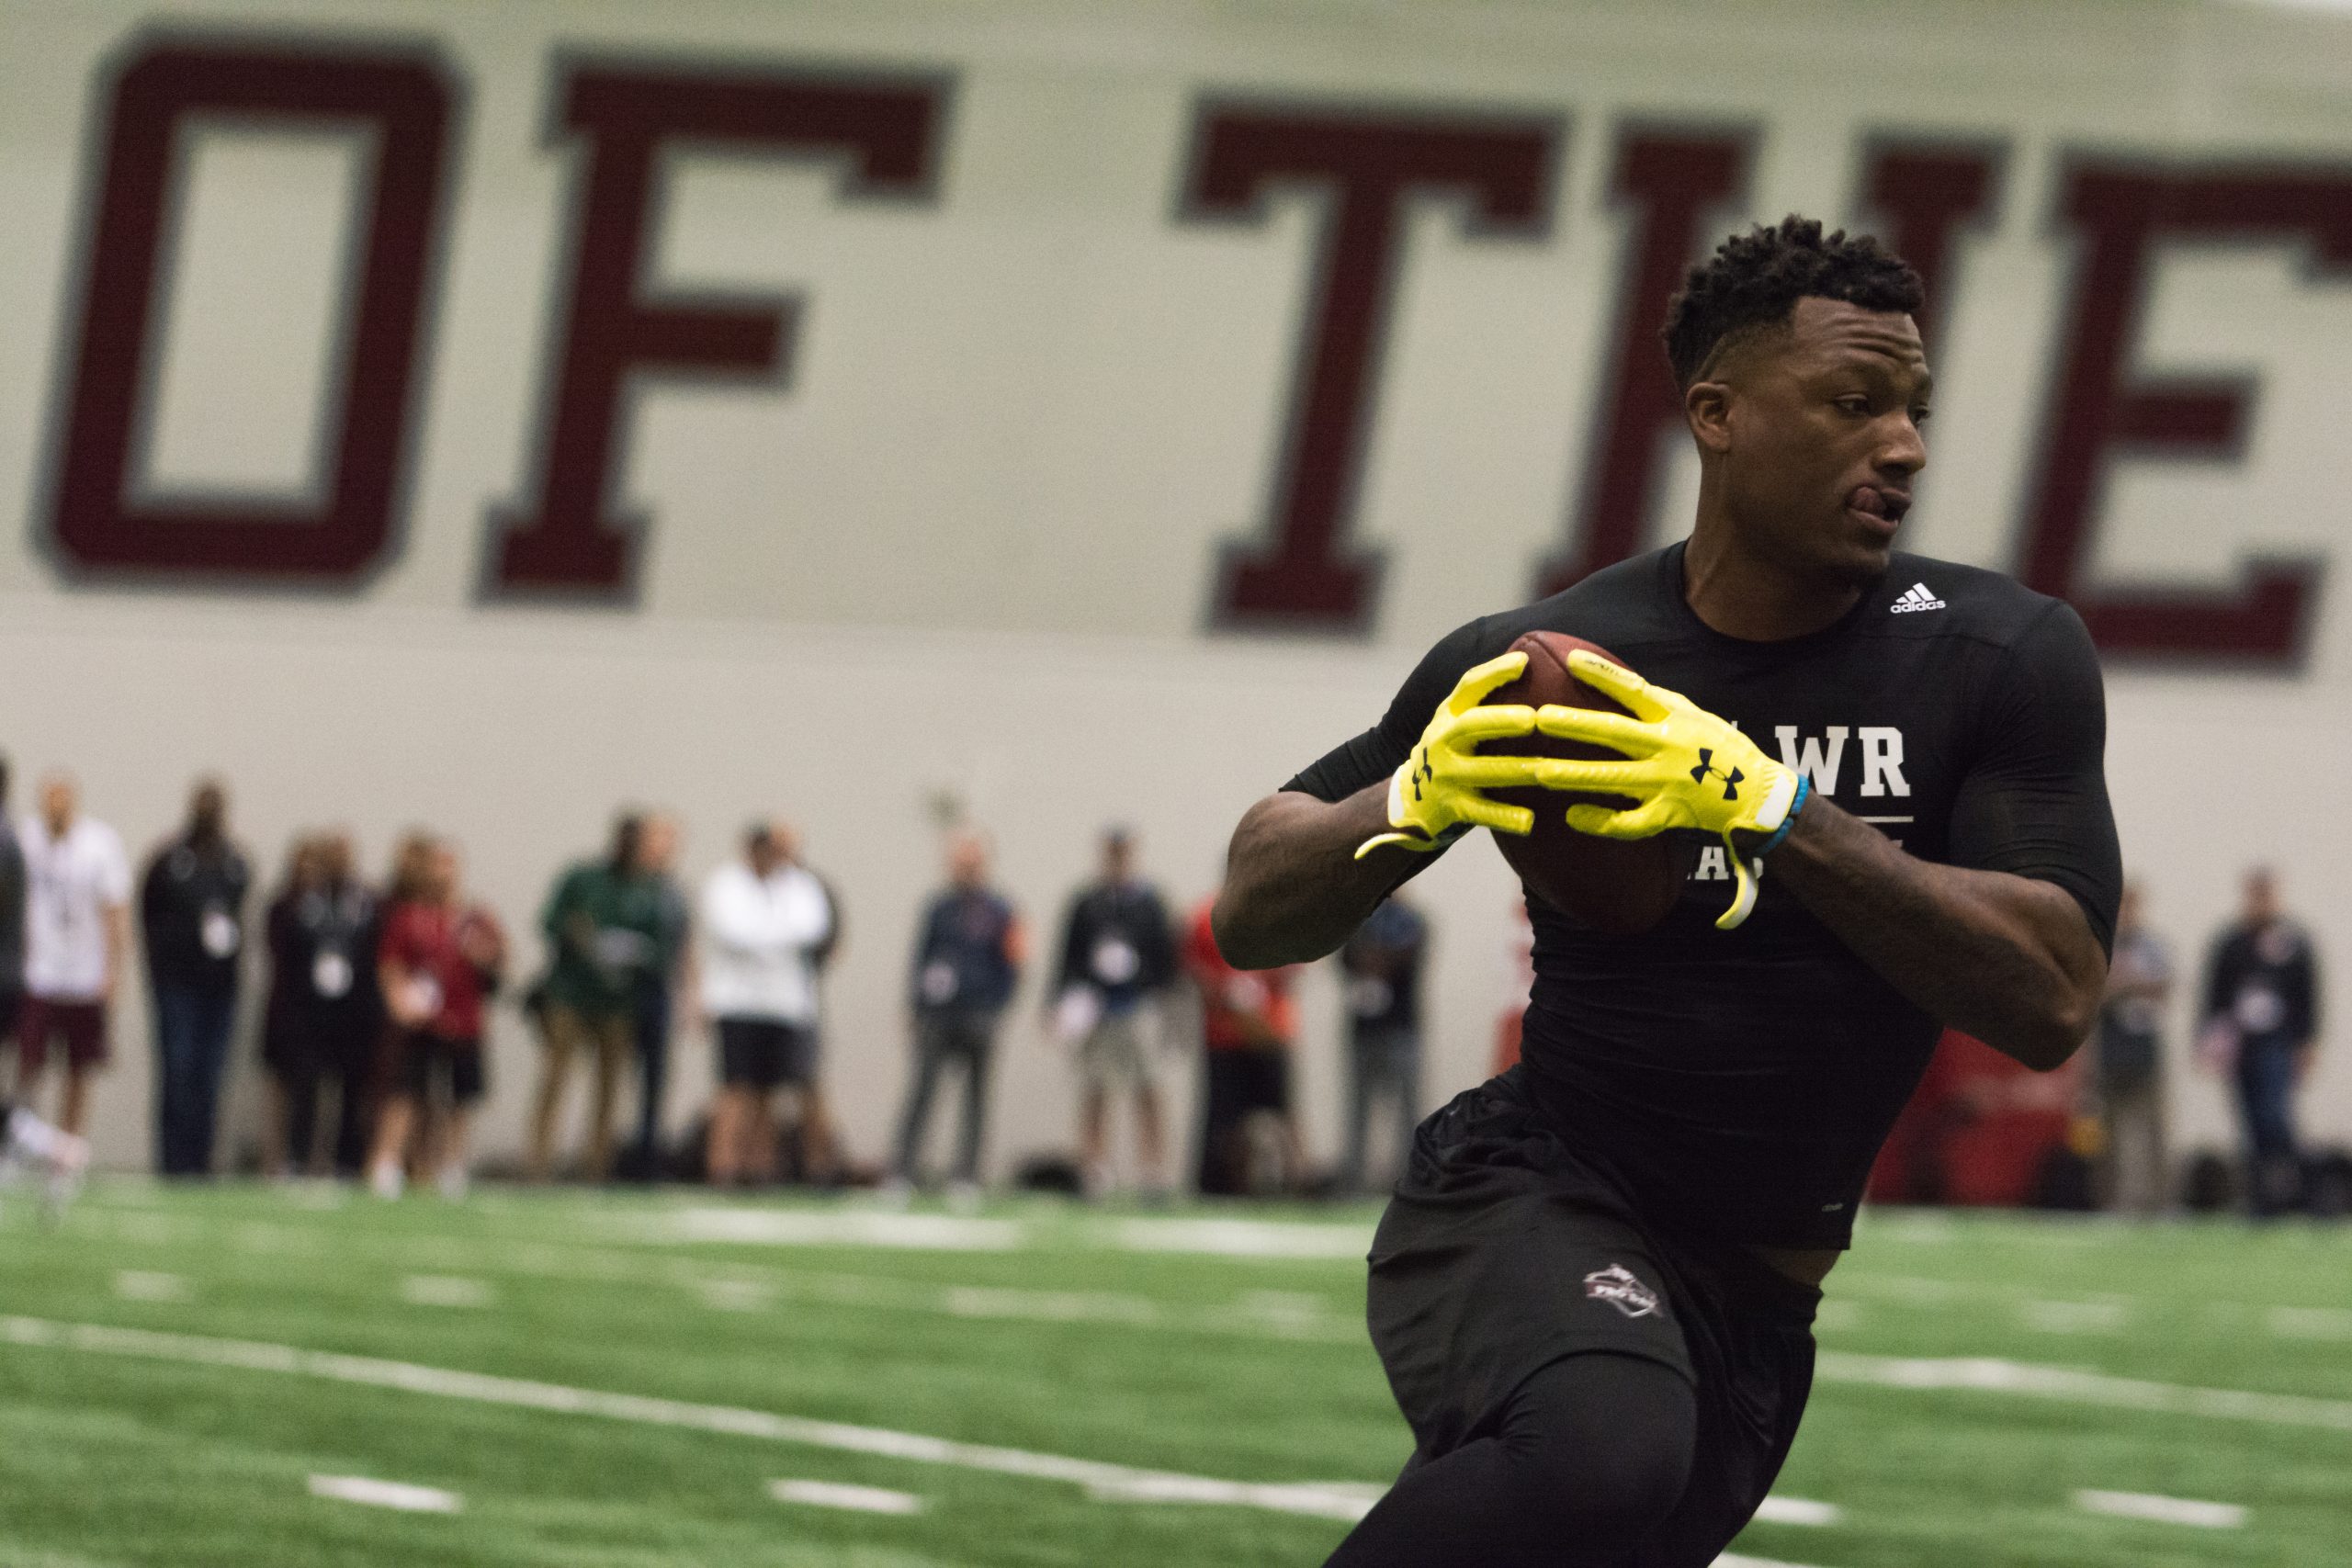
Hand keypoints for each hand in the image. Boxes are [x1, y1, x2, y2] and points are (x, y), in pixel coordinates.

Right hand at [1353, 652, 1597, 857]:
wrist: (1410, 800)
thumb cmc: (1451, 753)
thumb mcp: (1456, 722)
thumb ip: (1486, 702)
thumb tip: (1534, 664)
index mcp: (1449, 715)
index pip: (1468, 686)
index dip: (1494, 672)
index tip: (1524, 662)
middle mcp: (1443, 741)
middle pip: (1471, 725)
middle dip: (1501, 721)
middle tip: (1532, 719)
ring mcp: (1446, 775)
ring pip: (1483, 770)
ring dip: (1515, 770)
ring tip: (1545, 770)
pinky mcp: (1452, 808)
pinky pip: (1481, 812)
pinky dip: (1505, 817)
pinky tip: (1529, 821)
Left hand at [1531, 651, 1804, 929]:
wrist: (1757, 795)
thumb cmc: (1720, 749)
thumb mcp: (1694, 715)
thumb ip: (1656, 702)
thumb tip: (1615, 678)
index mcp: (1675, 718)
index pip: (1634, 690)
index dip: (1602, 674)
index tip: (1569, 660)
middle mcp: (1669, 748)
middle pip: (1615, 733)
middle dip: (1575, 725)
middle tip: (1539, 719)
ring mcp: (1667, 783)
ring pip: (1613, 779)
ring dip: (1575, 776)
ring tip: (1541, 772)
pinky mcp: (1669, 815)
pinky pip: (1629, 822)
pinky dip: (1600, 821)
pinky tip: (1572, 815)